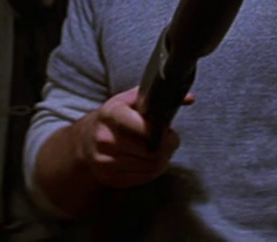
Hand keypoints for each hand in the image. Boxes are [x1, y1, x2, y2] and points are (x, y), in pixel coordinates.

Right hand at [74, 87, 190, 188]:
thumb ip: (159, 97)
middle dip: (168, 146)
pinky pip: (144, 178)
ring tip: (159, 149)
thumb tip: (190, 98)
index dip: (162, 131)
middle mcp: (105, 138)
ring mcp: (105, 160)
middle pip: (152, 151)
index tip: (167, 129)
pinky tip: (150, 161)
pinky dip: (153, 171)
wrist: (86, 139)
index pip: (144, 128)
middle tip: (169, 140)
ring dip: (162, 159)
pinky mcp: (109, 178)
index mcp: (111, 113)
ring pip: (151, 166)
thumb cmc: (115, 117)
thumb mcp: (131, 100)